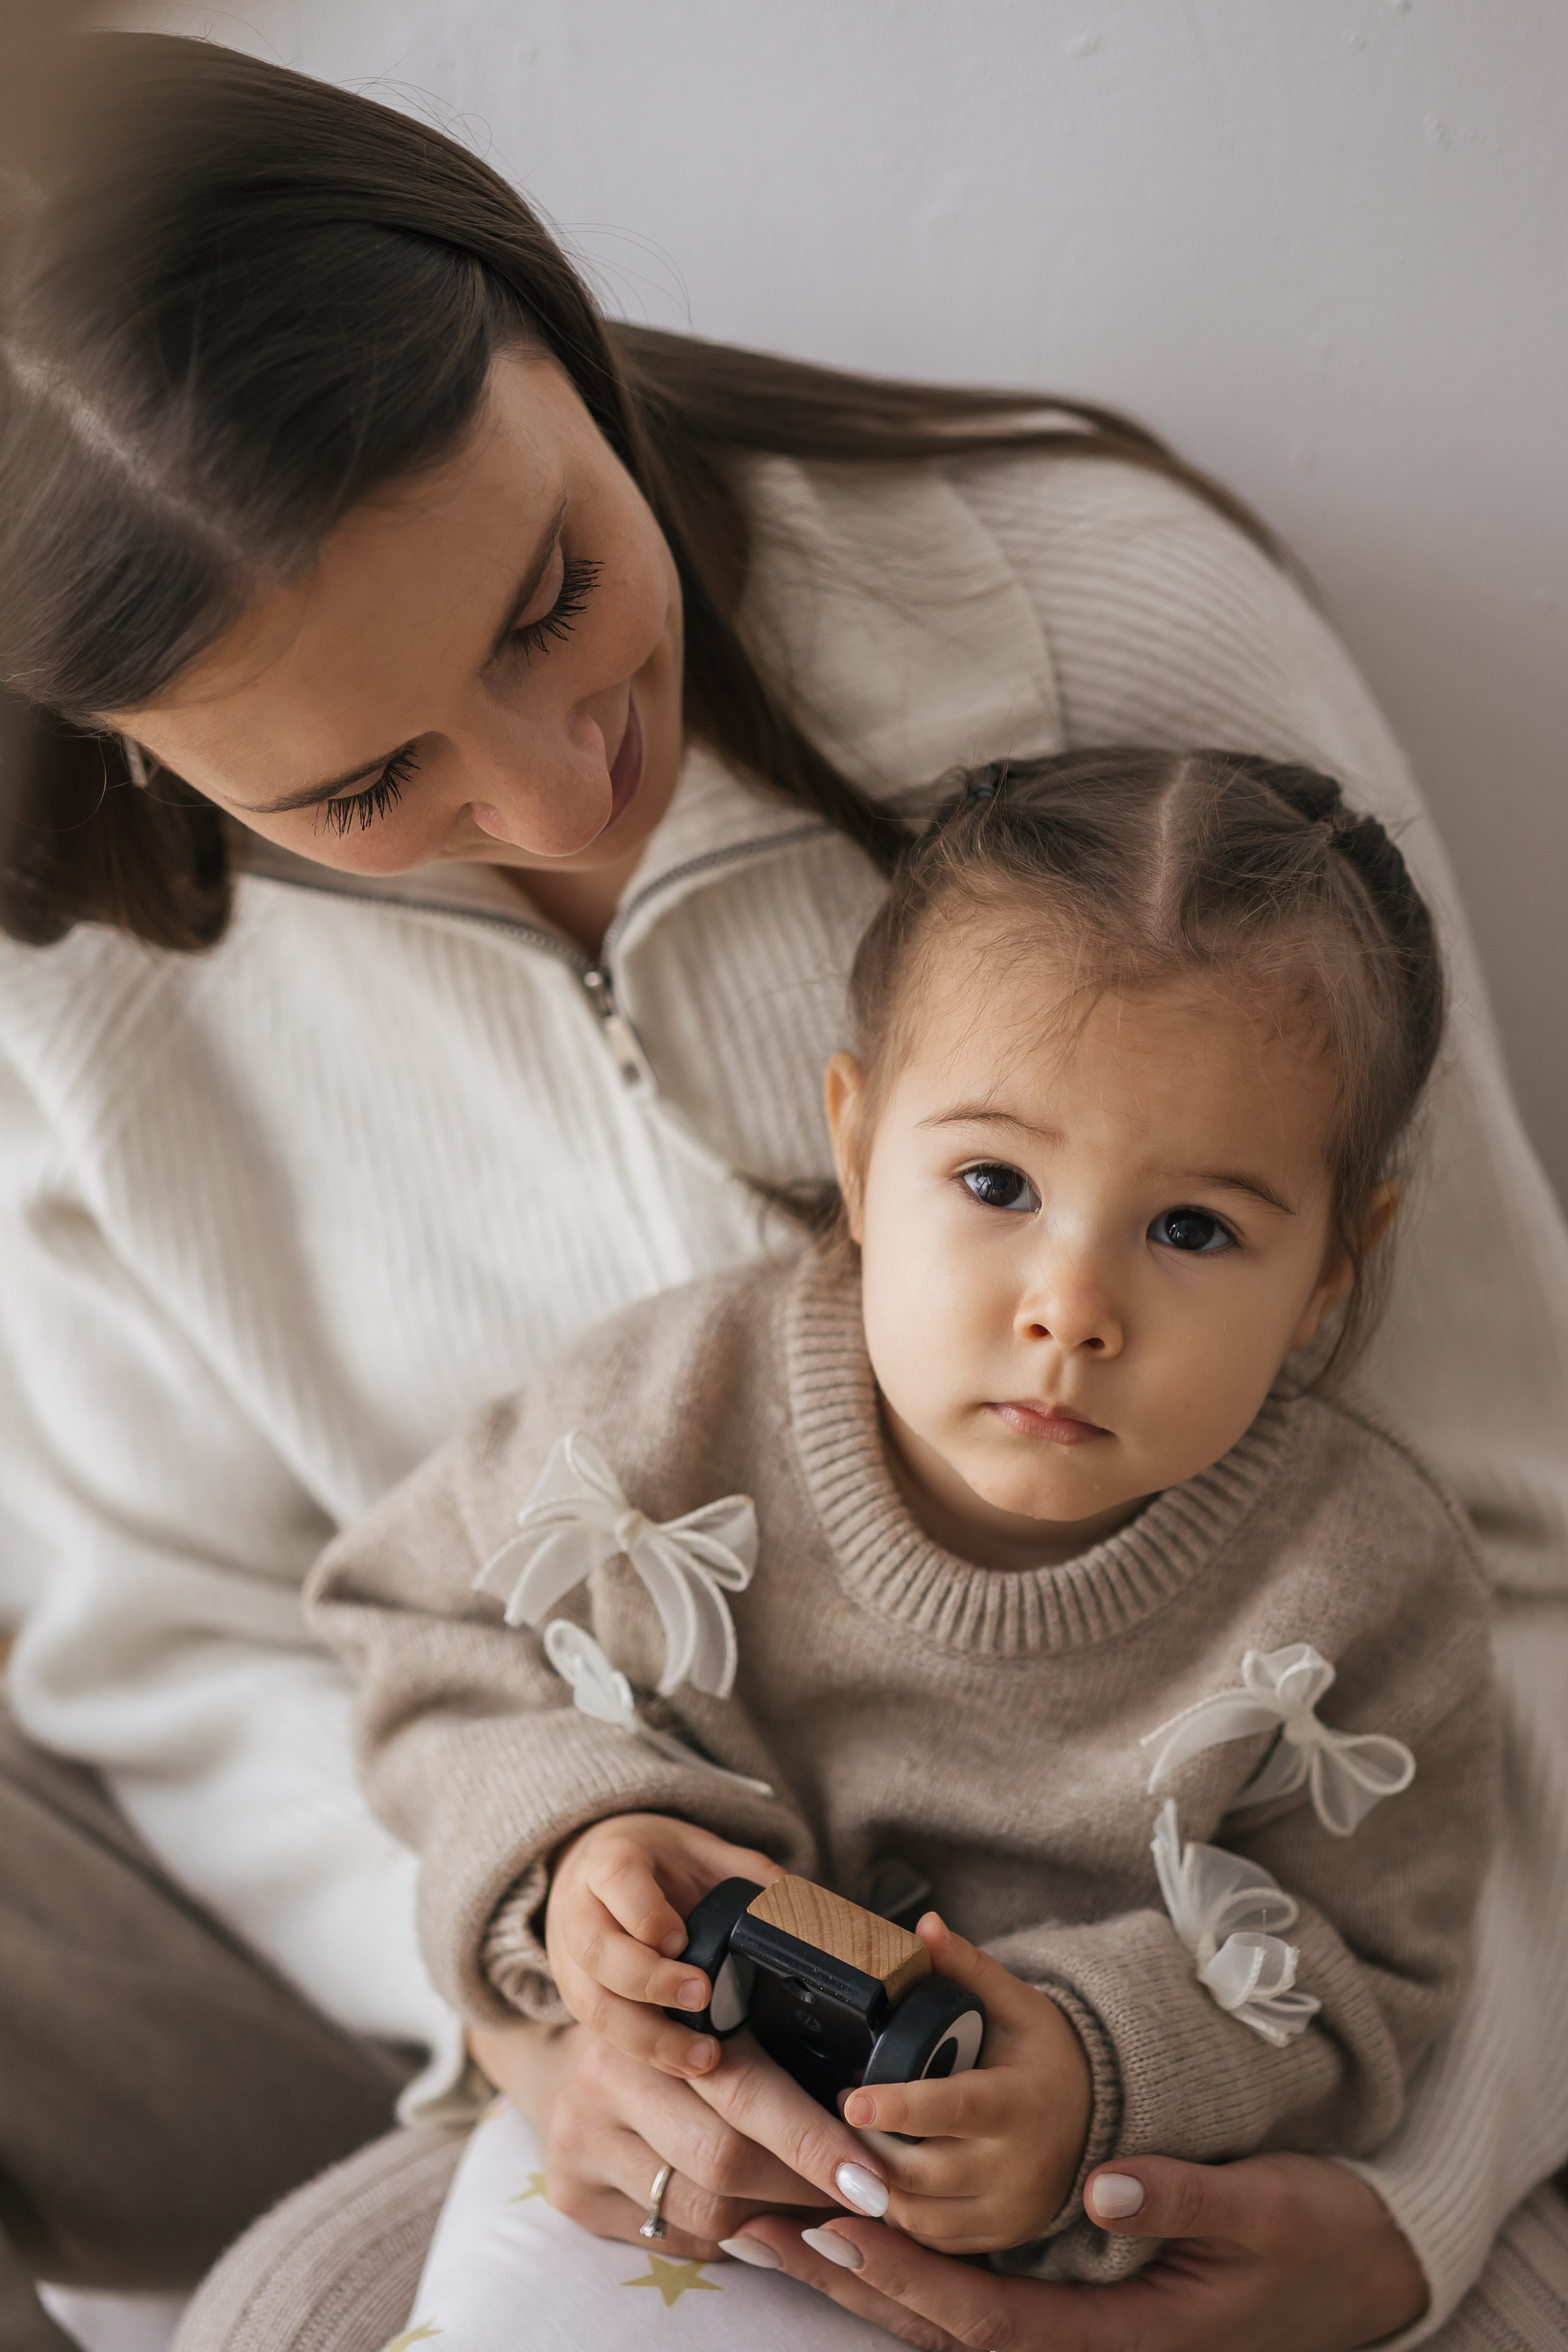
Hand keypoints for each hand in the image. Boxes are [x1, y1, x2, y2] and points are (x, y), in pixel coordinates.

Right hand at [467, 2012, 886, 2260]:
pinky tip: (759, 2220)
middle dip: (803, 2186)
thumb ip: (774, 2037)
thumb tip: (866, 2107)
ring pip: (704, 2209)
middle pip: (724, 2159)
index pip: (746, 2088)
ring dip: (774, 2219)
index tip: (873, 2177)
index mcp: (654, 2015)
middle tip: (862, 2199)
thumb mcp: (715, 2009)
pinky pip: (675, 2237)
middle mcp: (607, 2074)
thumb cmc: (671, 2032)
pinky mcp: (573, 2192)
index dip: (814, 2140)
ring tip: (815, 2206)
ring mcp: (583, 2138)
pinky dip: (730, 2238)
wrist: (564, 2061)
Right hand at [544, 1812, 780, 2077]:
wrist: (587, 1870)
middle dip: (649, 1980)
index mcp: (609, 1859)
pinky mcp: (575, 1998)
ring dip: (647, 2036)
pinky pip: (601, 2033)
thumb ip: (744, 1870)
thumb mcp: (697, 1848)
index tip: (682, 1938)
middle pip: (599, 1951)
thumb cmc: (651, 1862)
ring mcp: (569, 1959)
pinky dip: (643, 2053)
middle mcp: (581, 1911)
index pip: (617, 1880)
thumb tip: (795, 1902)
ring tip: (702, 2056)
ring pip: (594, 2004)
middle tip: (702, 1995)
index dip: (647, 1914)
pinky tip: (683, 2065)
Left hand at [729, 2148, 1429, 2351]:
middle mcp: (1088, 2349)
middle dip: (847, 2280)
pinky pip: (979, 2302)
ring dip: (862, 2279)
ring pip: (948, 2320)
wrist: (1363, 2269)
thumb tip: (1100, 2188)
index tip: (833, 2227)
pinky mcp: (1082, 2314)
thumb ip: (1177, 2197)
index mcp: (1122, 2338)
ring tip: (775, 2232)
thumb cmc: (1313, 2237)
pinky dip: (910, 2273)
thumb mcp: (1258, 2208)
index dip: (904, 2278)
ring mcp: (1083, 2337)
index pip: (988, 2318)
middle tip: (755, 2229)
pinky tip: (862, 2239)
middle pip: (943, 2327)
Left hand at [838, 1914, 1091, 2251]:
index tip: (851, 2099)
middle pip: (920, 2172)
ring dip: (873, 2183)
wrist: (1097, 2121)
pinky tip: (877, 2179)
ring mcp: (1007, 2213)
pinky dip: (897, 2215)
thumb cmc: (1045, 2055)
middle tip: (836, 2107)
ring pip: (917, 2215)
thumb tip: (924, 1925)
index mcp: (1020, 2105)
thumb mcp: (1016, 2006)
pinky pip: (930, 2240)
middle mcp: (1016, 2169)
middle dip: (866, 2146)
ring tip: (850, 2140)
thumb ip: (968, 1968)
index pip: (952, 2110)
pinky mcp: (997, 2240)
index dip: (899, 2107)